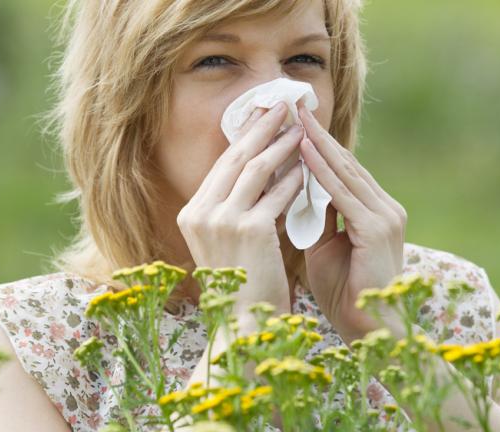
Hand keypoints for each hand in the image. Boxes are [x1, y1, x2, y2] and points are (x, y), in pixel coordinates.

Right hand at [177, 102, 304, 314]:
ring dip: (281, 144)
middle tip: (282, 103)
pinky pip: (276, 194)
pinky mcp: (248, 229)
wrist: (242, 326)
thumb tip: (264, 173)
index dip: (244, 136)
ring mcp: (222, 220)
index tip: (261, 115)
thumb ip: (236, 209)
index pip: (222, 165)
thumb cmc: (241, 287)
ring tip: (301, 127)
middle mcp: (200, 213)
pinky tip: (308, 166)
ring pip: (256, 168)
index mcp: (192, 214)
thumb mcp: (228, 243)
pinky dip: (294, 178)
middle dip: (261, 127)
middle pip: (236, 157)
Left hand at [297, 105, 407, 341]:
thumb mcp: (325, 247)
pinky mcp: (377, 228)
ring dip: (317, 144)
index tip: (293, 123)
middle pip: (345, 163)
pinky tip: (304, 152)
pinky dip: (322, 172)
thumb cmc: (344, 293)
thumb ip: (317, 218)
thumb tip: (295, 192)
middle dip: (316, 134)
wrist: (369, 330)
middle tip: (292, 106)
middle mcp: (385, 207)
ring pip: (345, 172)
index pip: (342, 170)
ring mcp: (385, 216)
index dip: (317, 145)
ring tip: (294, 118)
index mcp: (375, 211)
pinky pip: (343, 194)